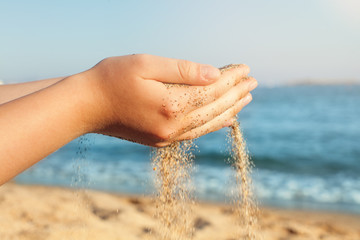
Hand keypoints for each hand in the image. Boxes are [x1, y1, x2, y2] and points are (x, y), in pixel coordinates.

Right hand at [83, 54, 256, 145]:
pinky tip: (225, 119)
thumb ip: (183, 70)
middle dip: (236, 93)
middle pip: (214, 108)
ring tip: (246, 99)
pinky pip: (195, 133)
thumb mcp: (146, 65)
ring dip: (229, 110)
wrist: (87, 106)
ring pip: (208, 123)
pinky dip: (213, 124)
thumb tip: (215, 75)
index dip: (231, 78)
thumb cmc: (112, 79)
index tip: (245, 68)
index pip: (211, 90)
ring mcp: (167, 136)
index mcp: (171, 104)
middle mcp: (173, 125)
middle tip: (253, 82)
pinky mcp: (162, 140)